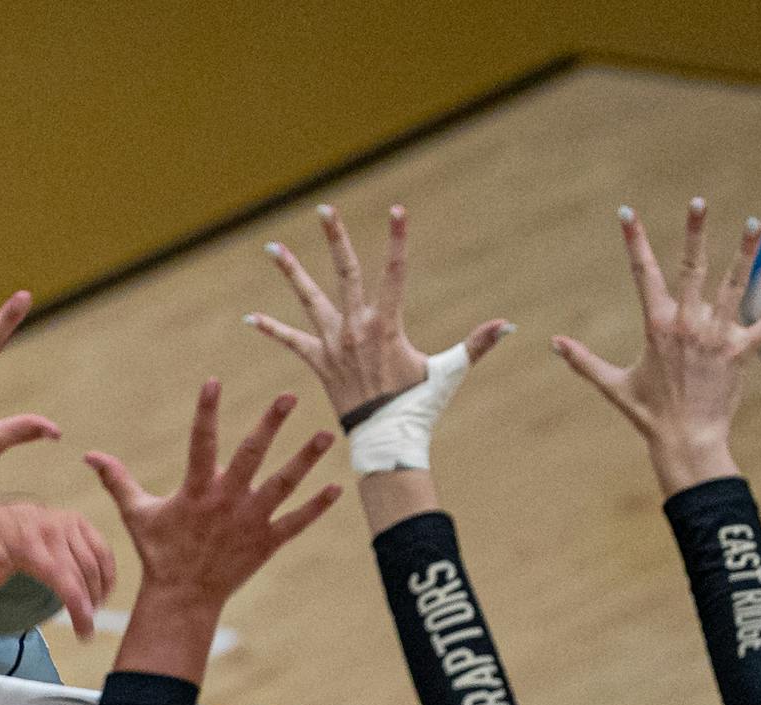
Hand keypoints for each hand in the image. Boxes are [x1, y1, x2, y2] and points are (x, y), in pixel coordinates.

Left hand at [0, 501, 116, 637]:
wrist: (2, 515)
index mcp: (29, 543)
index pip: (62, 578)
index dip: (78, 607)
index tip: (85, 630)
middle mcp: (52, 530)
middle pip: (82, 574)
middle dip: (89, 604)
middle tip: (86, 626)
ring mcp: (69, 523)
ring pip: (95, 563)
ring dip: (99, 591)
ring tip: (92, 610)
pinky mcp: (80, 522)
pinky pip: (102, 550)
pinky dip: (107, 573)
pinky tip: (102, 591)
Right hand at [85, 381, 339, 612]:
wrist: (183, 598)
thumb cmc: (160, 552)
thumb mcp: (137, 513)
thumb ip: (117, 480)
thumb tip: (87, 455)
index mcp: (197, 490)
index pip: (201, 442)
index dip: (206, 411)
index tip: (214, 380)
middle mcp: (227, 501)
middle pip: (253, 455)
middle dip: (270, 424)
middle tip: (289, 396)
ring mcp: (250, 522)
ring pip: (283, 485)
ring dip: (305, 459)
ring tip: (325, 434)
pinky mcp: (266, 542)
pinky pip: (296, 522)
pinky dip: (316, 507)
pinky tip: (337, 487)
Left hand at [246, 204, 509, 418]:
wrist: (386, 439)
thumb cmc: (420, 406)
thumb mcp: (449, 372)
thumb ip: (477, 344)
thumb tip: (509, 326)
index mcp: (386, 324)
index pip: (394, 272)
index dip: (396, 240)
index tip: (397, 210)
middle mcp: (355, 327)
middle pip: (345, 272)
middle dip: (334, 238)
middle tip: (323, 209)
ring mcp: (333, 344)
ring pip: (308, 300)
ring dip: (291, 273)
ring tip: (272, 248)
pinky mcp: (318, 363)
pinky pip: (291, 343)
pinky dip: (272, 330)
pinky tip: (251, 318)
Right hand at [554, 201, 760, 495]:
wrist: (685, 441)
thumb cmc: (649, 415)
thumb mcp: (613, 385)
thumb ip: (583, 360)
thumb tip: (553, 343)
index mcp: (657, 325)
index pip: (642, 273)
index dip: (634, 241)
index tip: (627, 213)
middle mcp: (688, 324)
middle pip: (692, 267)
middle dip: (695, 232)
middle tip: (698, 201)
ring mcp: (717, 336)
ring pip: (733, 285)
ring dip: (745, 252)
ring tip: (754, 222)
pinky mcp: (740, 353)